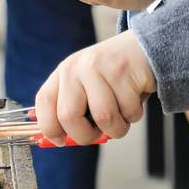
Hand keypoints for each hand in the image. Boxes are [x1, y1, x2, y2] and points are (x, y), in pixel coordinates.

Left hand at [35, 33, 155, 144]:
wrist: (144, 48)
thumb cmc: (114, 77)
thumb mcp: (87, 86)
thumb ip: (74, 110)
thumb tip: (60, 140)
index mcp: (64, 72)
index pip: (44, 102)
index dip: (49, 127)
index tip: (60, 140)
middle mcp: (77, 67)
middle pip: (68, 116)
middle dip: (85, 136)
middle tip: (98, 134)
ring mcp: (99, 67)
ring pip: (103, 117)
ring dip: (117, 128)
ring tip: (122, 116)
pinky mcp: (123, 70)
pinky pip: (128, 111)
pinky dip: (134, 115)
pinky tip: (135, 100)